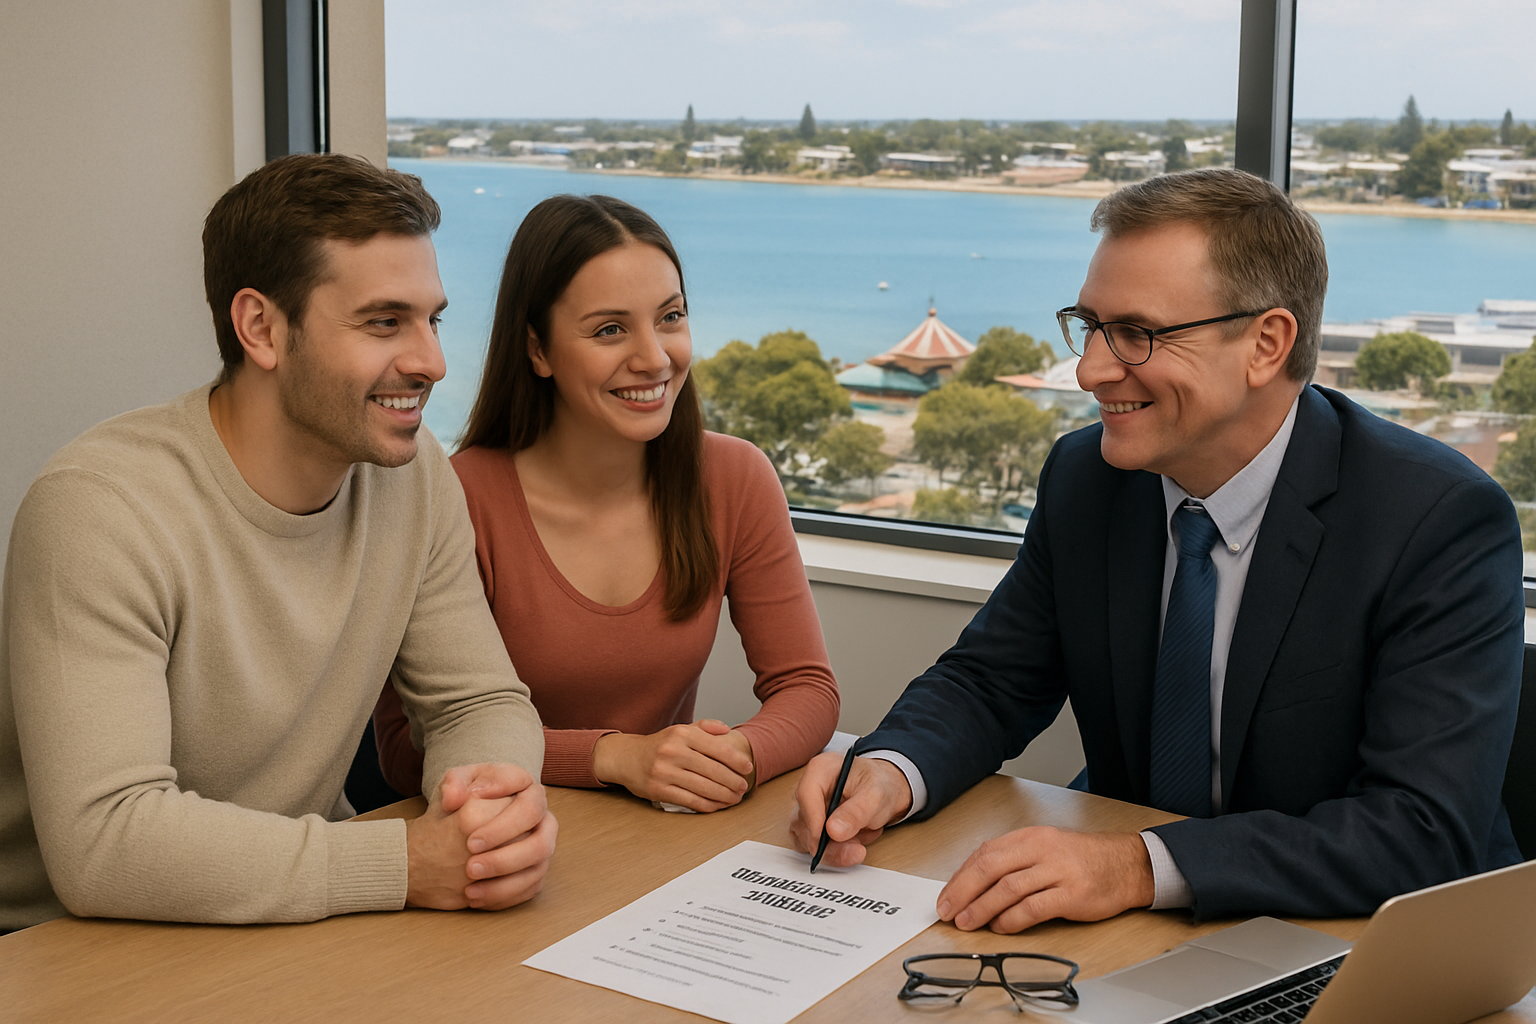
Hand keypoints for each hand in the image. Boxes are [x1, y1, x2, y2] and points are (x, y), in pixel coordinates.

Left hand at [407, 762, 557, 910]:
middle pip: (536, 824)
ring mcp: (542, 843)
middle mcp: (539, 814)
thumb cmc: (458, 808)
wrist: (452, 839)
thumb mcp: (452, 788)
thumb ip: (453, 784)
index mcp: (522, 786)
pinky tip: (475, 895)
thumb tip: (454, 797)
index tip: (460, 807)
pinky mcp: (535, 871)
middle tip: (470, 848)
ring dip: (504, 871)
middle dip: (504, 839)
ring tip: (469, 879)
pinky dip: (502, 893)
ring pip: (538, 858)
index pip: (522, 785)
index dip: (497, 798)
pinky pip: (530, 886)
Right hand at [593, 720, 754, 812]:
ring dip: (725, 796)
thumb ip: (705, 727)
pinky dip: (708, 805)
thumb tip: (726, 730)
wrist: (626, 757)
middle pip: (713, 770)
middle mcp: (673, 751)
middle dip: (733, 781)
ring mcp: (665, 772)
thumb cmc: (660, 744)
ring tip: (735, 798)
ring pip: (704, 788)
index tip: (748, 768)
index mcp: (682, 734)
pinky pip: (690, 800)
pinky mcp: (659, 790)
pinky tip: (718, 805)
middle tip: (744, 787)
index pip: (717, 748)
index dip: (736, 760)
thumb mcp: (680, 729)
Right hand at [788, 753, 911, 868]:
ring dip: (837, 849)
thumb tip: (833, 831)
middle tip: (858, 850)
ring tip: (863, 837)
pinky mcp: (810, 829)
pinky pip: (817, 849)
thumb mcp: (876, 795)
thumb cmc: (878, 784)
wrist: (884, 792)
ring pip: (809, 841)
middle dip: (831, 843)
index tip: (831, 837)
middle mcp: (808, 790)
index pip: (806, 795)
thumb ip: (856, 812)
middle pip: (805, 823)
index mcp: (820, 769)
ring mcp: (807, 811)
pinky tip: (855, 840)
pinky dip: (838, 852)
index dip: (815, 819)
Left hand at [936, 827, 1153, 933]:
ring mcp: (1057, 870)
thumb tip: (975, 885)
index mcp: (1029, 837)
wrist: (1126, 865)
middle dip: (963, 891)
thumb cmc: (1082, 859)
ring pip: (1008, 888)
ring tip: (967, 922)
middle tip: (947, 911)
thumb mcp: (1044, 848)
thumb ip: (1013, 861)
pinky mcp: (1071, 893)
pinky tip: (1001, 927)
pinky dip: (1012, 919)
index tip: (946, 896)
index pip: (985, 854)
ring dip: (982, 908)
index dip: (960, 877)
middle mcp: (1040, 849)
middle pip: (990, 868)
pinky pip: (1033, 907)